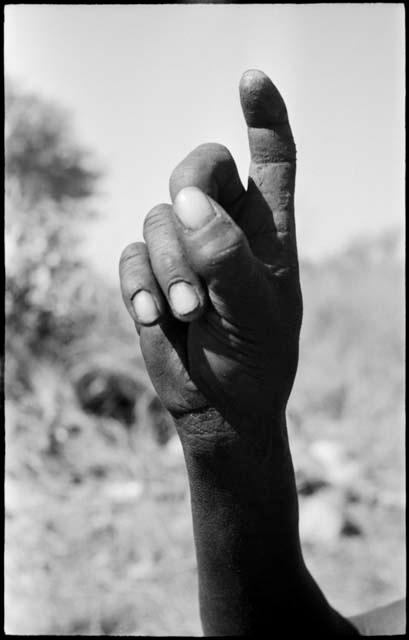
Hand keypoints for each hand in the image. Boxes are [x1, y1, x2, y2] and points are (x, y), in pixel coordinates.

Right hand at [119, 69, 301, 447]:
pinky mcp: (148, 275)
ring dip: (170, 266)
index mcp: (267, 229)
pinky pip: (130, 255)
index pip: (273, 158)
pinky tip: (156, 317)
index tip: (251, 80)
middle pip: (199, 168)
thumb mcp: (256, 309)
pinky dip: (140, 285)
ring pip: (158, 219)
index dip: (264, 117)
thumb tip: (186, 201)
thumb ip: (227, 254)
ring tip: (190, 313)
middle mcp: (223, 227)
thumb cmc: (254, 358)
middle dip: (189, 189)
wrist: (219, 404)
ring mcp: (183, 250)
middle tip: (190, 226)